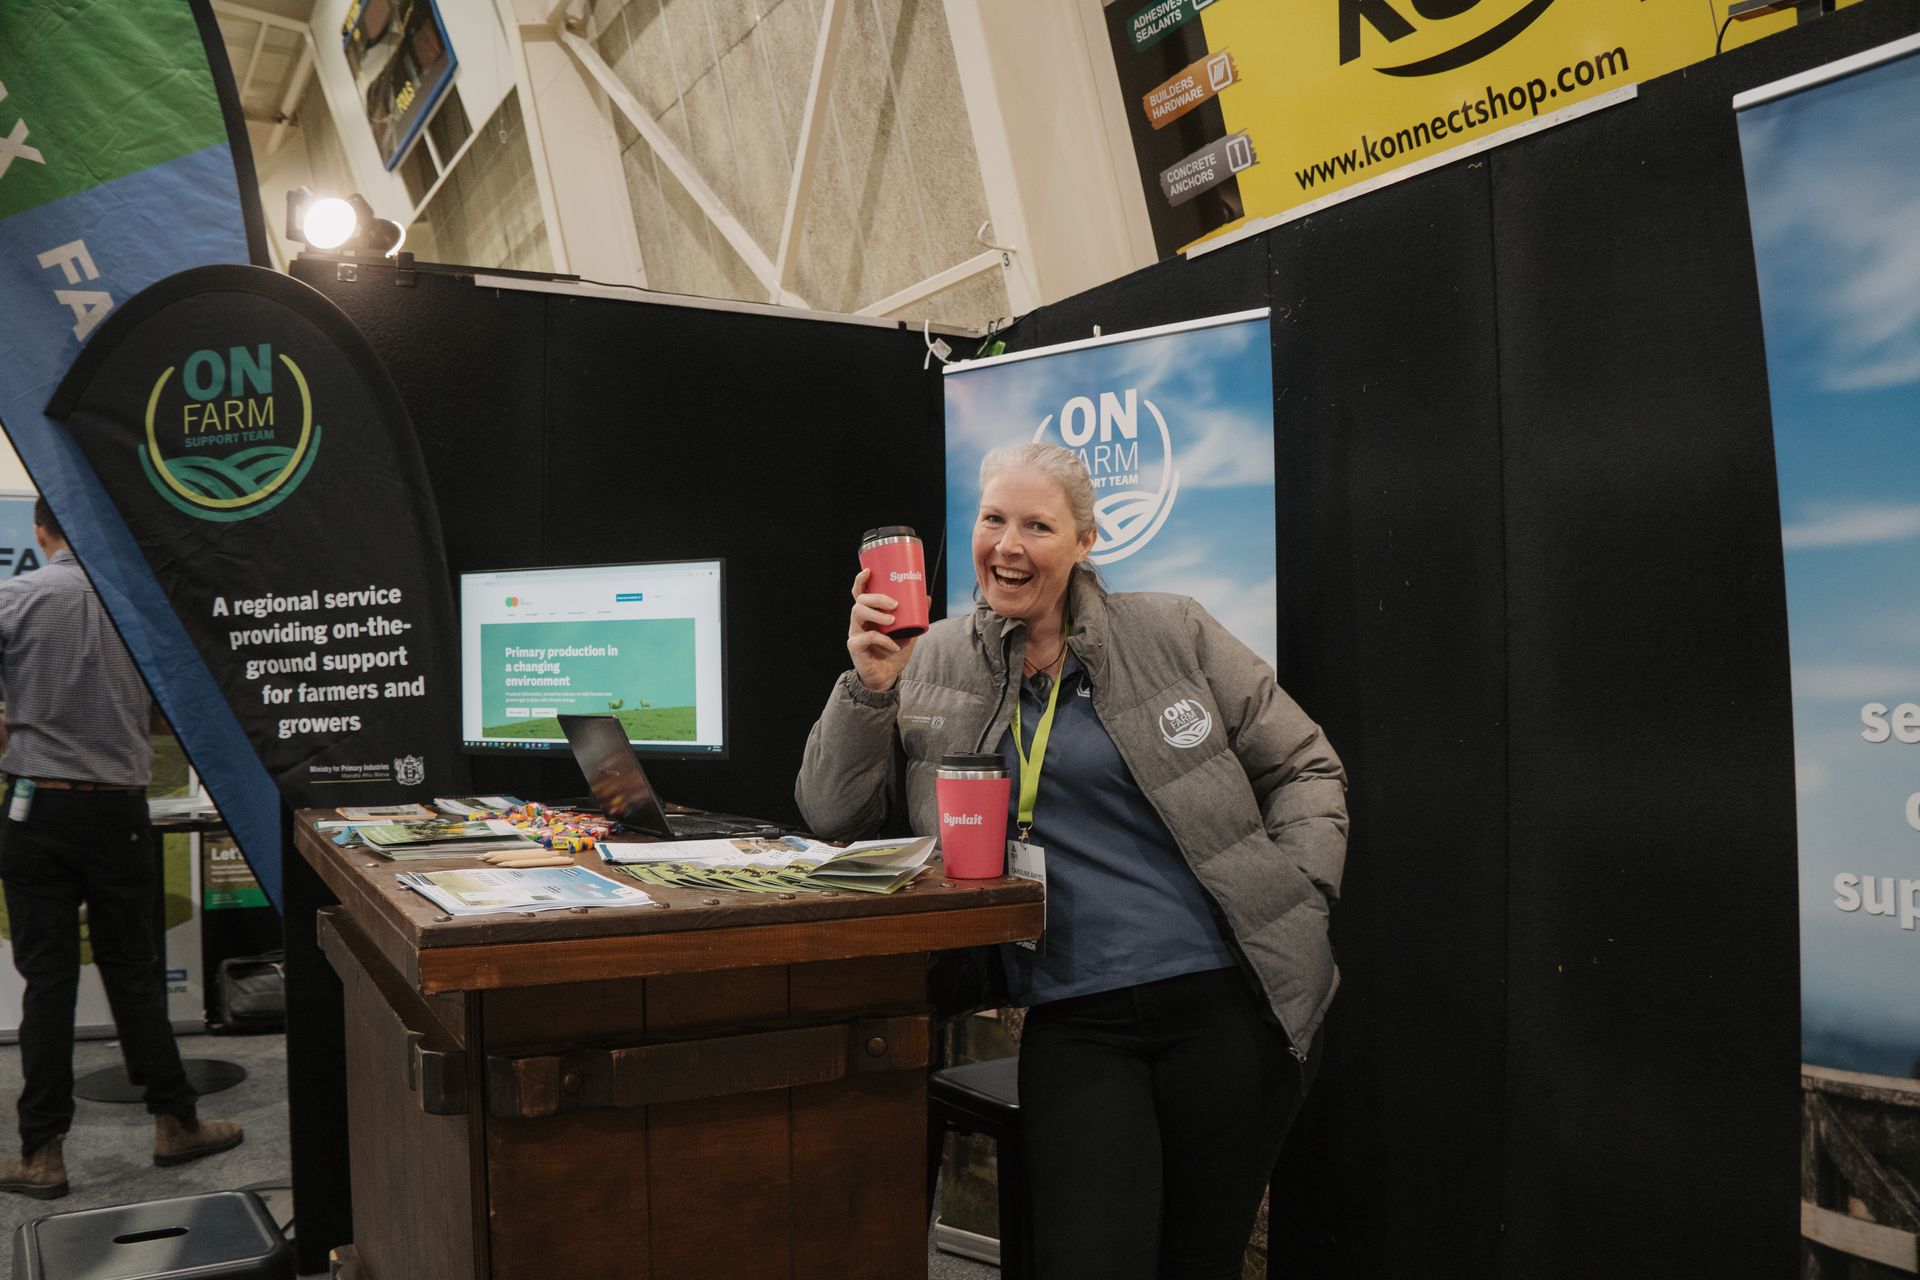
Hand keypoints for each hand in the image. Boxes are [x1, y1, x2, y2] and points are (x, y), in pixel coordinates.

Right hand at [847, 567, 917, 691]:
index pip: (860, 593)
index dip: (861, 580)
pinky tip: (894, 645)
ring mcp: (855, 633)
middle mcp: (859, 621)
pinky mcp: (855, 646)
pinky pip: (866, 637)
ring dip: (877, 614)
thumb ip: (916, 616)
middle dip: (877, 598)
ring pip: (857, 612)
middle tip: (894, 604)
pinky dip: (883, 640)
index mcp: (869, 614)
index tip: (869, 571)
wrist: (886, 676)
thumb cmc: (893, 652)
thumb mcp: (908, 631)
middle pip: (860, 600)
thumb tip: (927, 596)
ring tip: (892, 620)